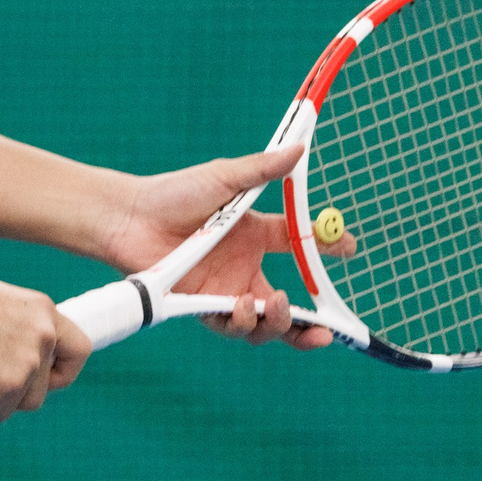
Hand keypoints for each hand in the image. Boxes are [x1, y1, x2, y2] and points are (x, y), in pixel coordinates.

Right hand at [0, 271, 89, 425]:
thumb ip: (16, 328)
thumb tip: (10, 355)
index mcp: (44, 313)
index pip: (79, 351)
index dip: (62, 372)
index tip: (43, 378)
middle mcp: (43, 339)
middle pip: (40, 392)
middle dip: (14, 396)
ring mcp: (24, 366)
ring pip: (13, 407)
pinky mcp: (1, 388)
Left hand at [98, 144, 357, 350]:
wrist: (130, 216)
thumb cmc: (173, 193)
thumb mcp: (224, 178)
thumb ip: (262, 170)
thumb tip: (298, 150)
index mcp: (254, 235)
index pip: (300, 245)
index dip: (328, 249)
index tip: (351, 247)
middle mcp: (243, 268)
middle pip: (287, 306)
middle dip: (311, 324)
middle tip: (327, 330)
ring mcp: (224, 290)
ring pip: (263, 324)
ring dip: (278, 324)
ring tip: (277, 306)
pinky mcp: (202, 306)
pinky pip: (231, 326)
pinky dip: (245, 322)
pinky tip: (245, 306)